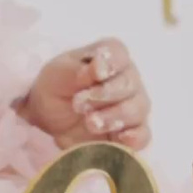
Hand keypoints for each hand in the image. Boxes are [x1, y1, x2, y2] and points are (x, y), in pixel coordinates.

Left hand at [25, 41, 151, 151]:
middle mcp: (127, 79)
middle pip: (130, 83)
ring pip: (137, 109)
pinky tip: (120, 138)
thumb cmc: (56, 88)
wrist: (48, 119)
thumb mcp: (59, 75)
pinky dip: (135, 138)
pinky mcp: (132, 133)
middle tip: (79, 104)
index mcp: (109, 57)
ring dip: (114, 116)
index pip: (119, 53)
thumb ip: (78, 70)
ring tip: (90, 123)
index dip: (111, 63)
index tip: (97, 75)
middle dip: (105, 94)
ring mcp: (133, 106)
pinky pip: (143, 135)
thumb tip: (101, 66)